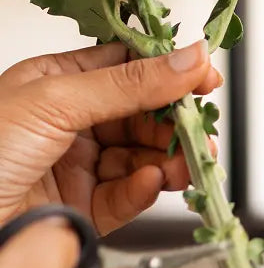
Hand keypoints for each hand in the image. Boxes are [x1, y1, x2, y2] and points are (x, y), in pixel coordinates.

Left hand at [0, 39, 221, 234]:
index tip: (205, 77)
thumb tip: (187, 57)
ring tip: (186, 163)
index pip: (127, 66)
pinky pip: (127, 196)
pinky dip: (145, 190)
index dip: (169, 70)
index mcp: (55, 82)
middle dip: (175, 122)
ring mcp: (75, 166)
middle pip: (142, 114)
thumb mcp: (56, 101)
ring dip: (170, 159)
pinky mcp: (81, 209)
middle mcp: (67, 122)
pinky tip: (151, 183)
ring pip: (143, 157)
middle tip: (199, 130)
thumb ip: (130, 82)